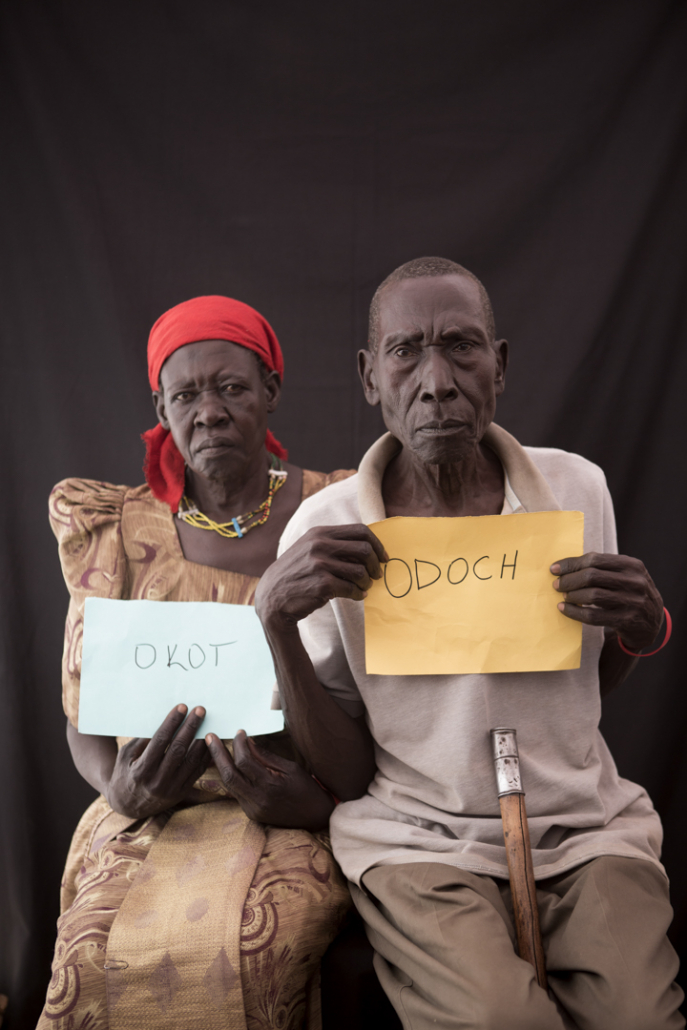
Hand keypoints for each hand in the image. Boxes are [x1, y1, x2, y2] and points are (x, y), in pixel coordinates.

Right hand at [106, 704, 210, 818]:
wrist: (127, 806)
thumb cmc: (125, 773)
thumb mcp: (126, 755)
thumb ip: (142, 740)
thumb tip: (163, 719)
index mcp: (141, 770)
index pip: (160, 741)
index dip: (172, 722)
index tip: (182, 707)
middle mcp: (157, 781)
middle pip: (179, 749)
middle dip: (190, 727)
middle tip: (200, 710)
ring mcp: (171, 789)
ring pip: (192, 760)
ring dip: (202, 740)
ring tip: (207, 723)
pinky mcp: (181, 792)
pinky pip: (197, 771)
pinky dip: (205, 755)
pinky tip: (209, 741)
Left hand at [205, 730, 335, 829]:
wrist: (315, 818)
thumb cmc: (307, 789)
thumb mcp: (291, 768)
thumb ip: (266, 756)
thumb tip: (248, 742)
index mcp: (270, 786)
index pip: (245, 762)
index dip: (239, 745)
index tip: (240, 733)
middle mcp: (258, 800)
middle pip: (229, 775)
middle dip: (217, 754)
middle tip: (210, 737)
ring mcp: (252, 809)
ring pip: (228, 785)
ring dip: (221, 765)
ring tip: (215, 749)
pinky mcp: (251, 814)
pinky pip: (236, 793)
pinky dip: (232, 777)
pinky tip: (229, 765)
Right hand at [255, 523, 388, 629]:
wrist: (272, 596)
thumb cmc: (297, 573)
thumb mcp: (310, 548)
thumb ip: (334, 543)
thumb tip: (369, 547)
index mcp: (320, 532)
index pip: (360, 530)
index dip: (377, 544)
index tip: (383, 557)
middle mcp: (319, 544)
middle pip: (365, 549)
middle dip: (376, 564)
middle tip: (377, 575)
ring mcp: (319, 564)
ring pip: (360, 571)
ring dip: (367, 582)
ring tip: (364, 587)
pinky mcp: (321, 584)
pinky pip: (352, 589)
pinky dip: (358, 594)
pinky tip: (357, 596)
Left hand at [551, 553, 662, 651]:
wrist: (651, 624)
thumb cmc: (629, 594)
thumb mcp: (625, 576)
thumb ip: (602, 568)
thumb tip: (564, 566)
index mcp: (632, 565)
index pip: (595, 559)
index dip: (571, 564)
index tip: (554, 569)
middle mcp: (635, 582)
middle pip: (592, 576)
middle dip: (569, 580)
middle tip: (557, 585)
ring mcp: (633, 602)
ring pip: (592, 595)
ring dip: (572, 595)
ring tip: (563, 596)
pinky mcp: (626, 621)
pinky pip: (593, 616)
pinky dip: (574, 612)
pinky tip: (564, 609)